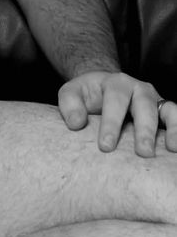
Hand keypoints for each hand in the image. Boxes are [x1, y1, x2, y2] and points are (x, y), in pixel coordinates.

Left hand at [58, 71, 176, 156]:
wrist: (102, 88)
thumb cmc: (86, 95)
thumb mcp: (71, 93)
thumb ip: (69, 104)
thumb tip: (76, 123)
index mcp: (116, 83)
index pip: (115, 101)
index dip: (111, 124)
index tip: (106, 146)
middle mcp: (139, 89)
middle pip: (144, 106)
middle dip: (144, 130)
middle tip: (142, 153)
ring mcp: (155, 100)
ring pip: (168, 111)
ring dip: (172, 129)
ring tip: (171, 149)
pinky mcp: (164, 113)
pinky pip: (176, 118)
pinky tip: (175, 148)